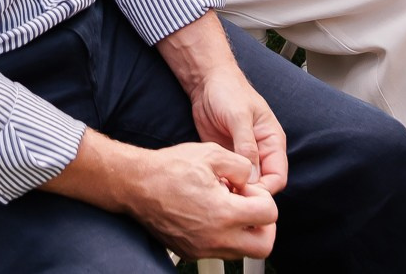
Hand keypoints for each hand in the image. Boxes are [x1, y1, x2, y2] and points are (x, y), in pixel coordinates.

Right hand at [121, 142, 278, 260]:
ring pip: (241, 251)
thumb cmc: (169, 169)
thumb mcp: (211, 153)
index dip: (263, 197)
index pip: (269, 215)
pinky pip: (219, 251)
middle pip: (262, 246)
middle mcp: (215, 237)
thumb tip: (250, 177)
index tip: (247, 189)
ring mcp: (202, 248)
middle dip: (264, 225)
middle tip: (250, 206)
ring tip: (228, 208)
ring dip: (244, 232)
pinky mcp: (190, 252)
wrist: (136, 185)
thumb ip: (241, 165)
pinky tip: (212, 214)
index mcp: (224, 213)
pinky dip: (224, 236)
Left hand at [190, 64, 289, 198]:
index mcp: (272, 142)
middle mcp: (261, 153)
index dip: (266, 190)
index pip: (278, 177)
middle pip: (262, 185)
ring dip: (234, 191)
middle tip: (230, 199)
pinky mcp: (226, 157)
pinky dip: (222, 185)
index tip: (247, 195)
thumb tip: (252, 176)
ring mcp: (243, 157)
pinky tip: (212, 186)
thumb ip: (246, 145)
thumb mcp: (239, 116)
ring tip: (219, 194)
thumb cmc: (228, 91)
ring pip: (245, 185)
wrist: (206, 82)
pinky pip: (229, 178)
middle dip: (249, 195)